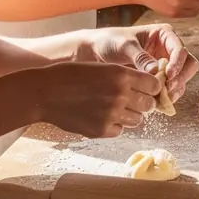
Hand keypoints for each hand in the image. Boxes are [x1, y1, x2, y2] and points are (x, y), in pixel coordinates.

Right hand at [26, 62, 157, 137]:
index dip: (151, 88)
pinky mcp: (101, 130)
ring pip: (137, 120)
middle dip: (143, 102)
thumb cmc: (72, 76)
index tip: (146, 89)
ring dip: (129, 115)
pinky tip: (100, 116)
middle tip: (131, 100)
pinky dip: (114, 125)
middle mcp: (120, 95)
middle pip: (149, 105)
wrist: (45, 92)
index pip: (154, 85)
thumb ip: (125, 77)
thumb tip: (147, 86)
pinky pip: (120, 130)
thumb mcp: (103, 68)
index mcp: (122, 75)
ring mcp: (112, 114)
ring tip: (113, 108)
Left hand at [81, 23, 198, 101]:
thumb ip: (140, 57)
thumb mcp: (124, 46)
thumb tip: (156, 71)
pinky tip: (158, 103)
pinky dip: (168, 95)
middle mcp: (169, 48)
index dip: (178, 63)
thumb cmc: (109, 42)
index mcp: (164, 34)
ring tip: (162, 99)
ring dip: (176, 89)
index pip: (180, 49)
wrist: (95, 52)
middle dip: (181, 77)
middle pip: (188, 63)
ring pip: (182, 77)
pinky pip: (171, 87)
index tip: (168, 76)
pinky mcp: (160, 77)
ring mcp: (166, 63)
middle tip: (168, 90)